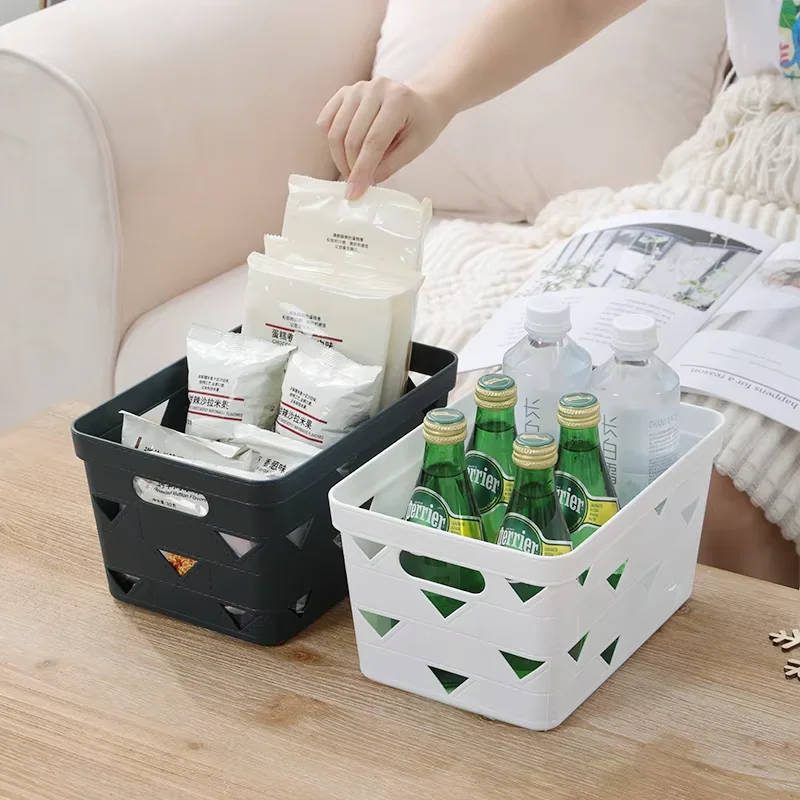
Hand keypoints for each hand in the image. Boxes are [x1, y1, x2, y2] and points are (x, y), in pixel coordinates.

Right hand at [317, 77, 452, 199]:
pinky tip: (346, 152)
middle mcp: (375, 88)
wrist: (421, 101)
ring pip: (335, 132)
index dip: (362, 171)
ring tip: (354, 170)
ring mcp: (356, 88)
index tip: (354, 195)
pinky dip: (332, 144)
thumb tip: (363, 183)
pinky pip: (326, 122)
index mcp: (398, 99)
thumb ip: (390, 165)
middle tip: (359, 184)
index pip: (374, 141)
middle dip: (352, 168)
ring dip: (340, 159)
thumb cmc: (421, 125)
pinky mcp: (344, 92)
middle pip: (352, 138)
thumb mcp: (415, 148)